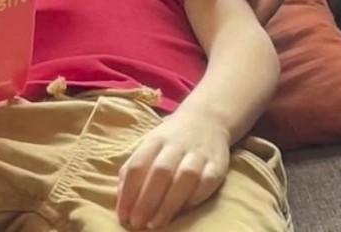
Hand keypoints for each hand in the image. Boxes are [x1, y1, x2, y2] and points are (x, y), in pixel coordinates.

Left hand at [117, 111, 230, 229]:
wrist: (207, 120)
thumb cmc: (170, 141)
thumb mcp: (149, 146)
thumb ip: (134, 169)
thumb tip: (123, 198)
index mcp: (155, 140)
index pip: (138, 165)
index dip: (129, 192)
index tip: (123, 215)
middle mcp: (176, 145)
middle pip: (160, 172)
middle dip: (147, 201)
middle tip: (137, 223)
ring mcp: (198, 154)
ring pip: (185, 177)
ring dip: (169, 203)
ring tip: (155, 223)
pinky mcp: (217, 164)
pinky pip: (206, 182)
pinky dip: (194, 199)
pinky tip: (182, 212)